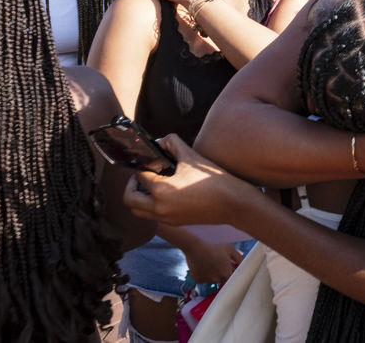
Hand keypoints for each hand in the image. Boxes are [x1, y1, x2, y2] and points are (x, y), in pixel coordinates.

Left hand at [124, 134, 261, 226]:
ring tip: (152, 183)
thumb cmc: (214, 180)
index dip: (141, 164)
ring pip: (139, 212)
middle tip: (142, 172)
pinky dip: (152, 205)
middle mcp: (159, 208)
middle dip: (132, 184)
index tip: (147, 157)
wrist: (234, 203)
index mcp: (160, 190)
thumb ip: (173, 144)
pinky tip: (167, 192)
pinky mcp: (176, 223)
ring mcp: (167, 218)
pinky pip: (154, 216)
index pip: (139, 175)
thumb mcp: (192, 157)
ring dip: (139, 198)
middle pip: (130, 199)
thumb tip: (161, 141)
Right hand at [183, 239, 244, 283]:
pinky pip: (204, 279)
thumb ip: (239, 258)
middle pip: (223, 279)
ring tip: (210, 262)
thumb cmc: (213, 248)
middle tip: (219, 263)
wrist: (196, 248)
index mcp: (226, 274)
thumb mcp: (230, 249)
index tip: (231, 269)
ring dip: (213, 274)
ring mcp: (207, 281)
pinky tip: (203, 266)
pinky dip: (204, 274)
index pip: (232, 278)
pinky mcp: (199, 281)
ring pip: (213, 279)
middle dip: (223, 273)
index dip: (232, 273)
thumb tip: (244, 264)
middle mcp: (217, 280)